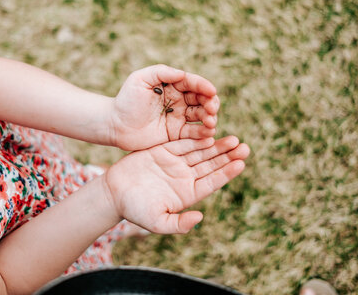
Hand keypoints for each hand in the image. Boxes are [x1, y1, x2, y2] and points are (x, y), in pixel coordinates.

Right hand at [103, 136, 249, 233]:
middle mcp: (184, 177)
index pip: (212, 182)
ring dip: (217, 145)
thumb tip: (199, 218)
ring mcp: (175, 163)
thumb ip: (179, 224)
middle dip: (228, 156)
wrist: (113, 192)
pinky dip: (195, 138)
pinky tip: (209, 133)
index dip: (226, 173)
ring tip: (234, 139)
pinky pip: (183, 143)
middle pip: (211, 164)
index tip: (241, 164)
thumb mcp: (157, 222)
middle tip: (244, 147)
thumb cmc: (134, 210)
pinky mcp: (164, 150)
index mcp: (187, 194)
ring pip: (201, 152)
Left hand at [110, 65, 219, 150]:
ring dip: (210, 118)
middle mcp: (179, 100)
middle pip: (202, 99)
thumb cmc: (126, 100)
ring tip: (211, 122)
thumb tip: (183, 74)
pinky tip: (208, 133)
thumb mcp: (140, 80)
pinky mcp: (177, 133)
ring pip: (202, 115)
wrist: (115, 125)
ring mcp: (179, 117)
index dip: (204, 86)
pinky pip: (194, 133)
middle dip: (211, 103)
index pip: (193, 83)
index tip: (211, 91)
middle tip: (212, 109)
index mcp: (172, 85)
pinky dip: (203, 133)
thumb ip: (161, 72)